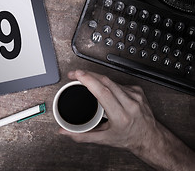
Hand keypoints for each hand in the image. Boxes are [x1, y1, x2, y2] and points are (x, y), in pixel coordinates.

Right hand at [59, 70, 194, 169]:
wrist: (149, 137)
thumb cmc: (128, 138)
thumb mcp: (104, 139)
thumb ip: (81, 135)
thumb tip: (64, 131)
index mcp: (121, 116)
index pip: (103, 92)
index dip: (89, 81)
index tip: (77, 75)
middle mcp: (130, 104)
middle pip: (105, 82)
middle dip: (87, 74)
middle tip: (74, 74)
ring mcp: (135, 95)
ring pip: (111, 80)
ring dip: (95, 77)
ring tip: (84, 78)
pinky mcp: (137, 90)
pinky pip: (118, 82)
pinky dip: (107, 83)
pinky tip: (103, 87)